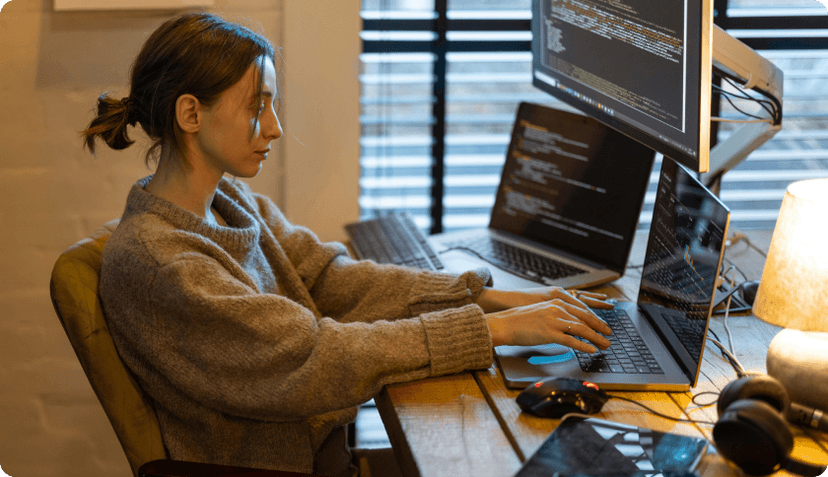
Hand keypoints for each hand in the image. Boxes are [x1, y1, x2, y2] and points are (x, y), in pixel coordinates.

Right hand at [475, 287, 613, 352]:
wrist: (505, 323)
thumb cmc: (520, 320)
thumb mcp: (542, 311)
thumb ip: (556, 315)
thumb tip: (569, 324)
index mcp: (556, 301)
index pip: (582, 309)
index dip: (595, 318)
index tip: (602, 324)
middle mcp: (557, 308)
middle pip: (586, 318)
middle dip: (600, 327)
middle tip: (609, 334)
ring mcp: (554, 321)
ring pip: (582, 329)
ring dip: (596, 338)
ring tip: (605, 344)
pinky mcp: (550, 333)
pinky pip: (572, 340)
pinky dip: (584, 345)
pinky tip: (592, 349)